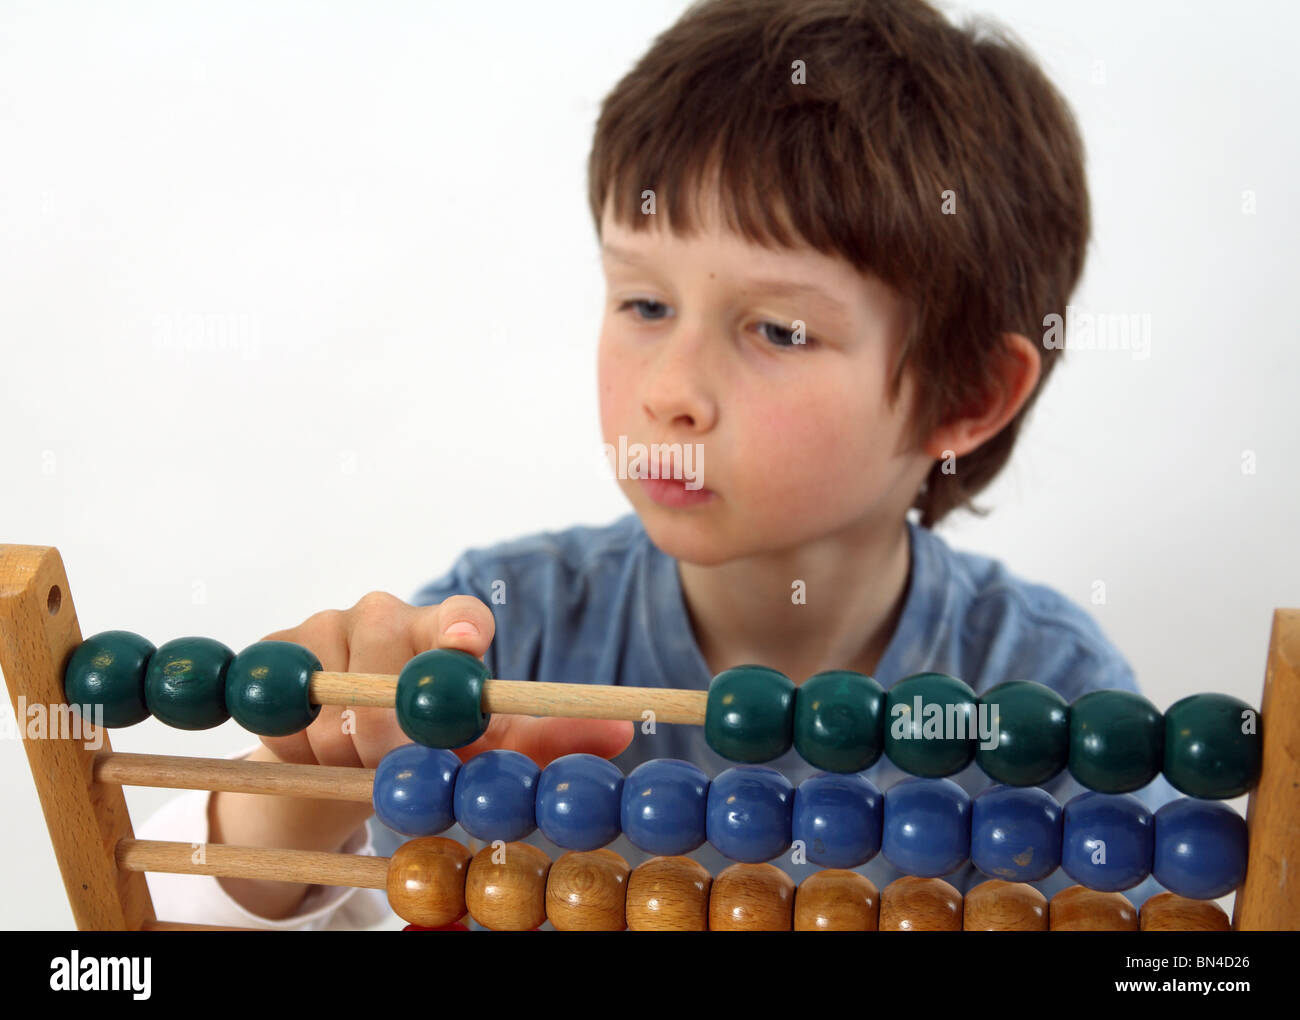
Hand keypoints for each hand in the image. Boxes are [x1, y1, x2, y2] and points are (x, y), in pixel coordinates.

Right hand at [255, 590, 633, 769]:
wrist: (340, 760)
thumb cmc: (427, 743)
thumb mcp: (486, 749)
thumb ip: (545, 740)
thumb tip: (624, 733)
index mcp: (448, 631)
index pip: (460, 615)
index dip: (460, 627)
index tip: (466, 644)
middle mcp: (389, 616)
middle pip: (388, 667)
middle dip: (392, 733)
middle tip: (394, 762)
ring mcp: (328, 626)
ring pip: (335, 699)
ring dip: (346, 749)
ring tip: (357, 755)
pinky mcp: (276, 648)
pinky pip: (286, 709)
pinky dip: (301, 744)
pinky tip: (312, 745)